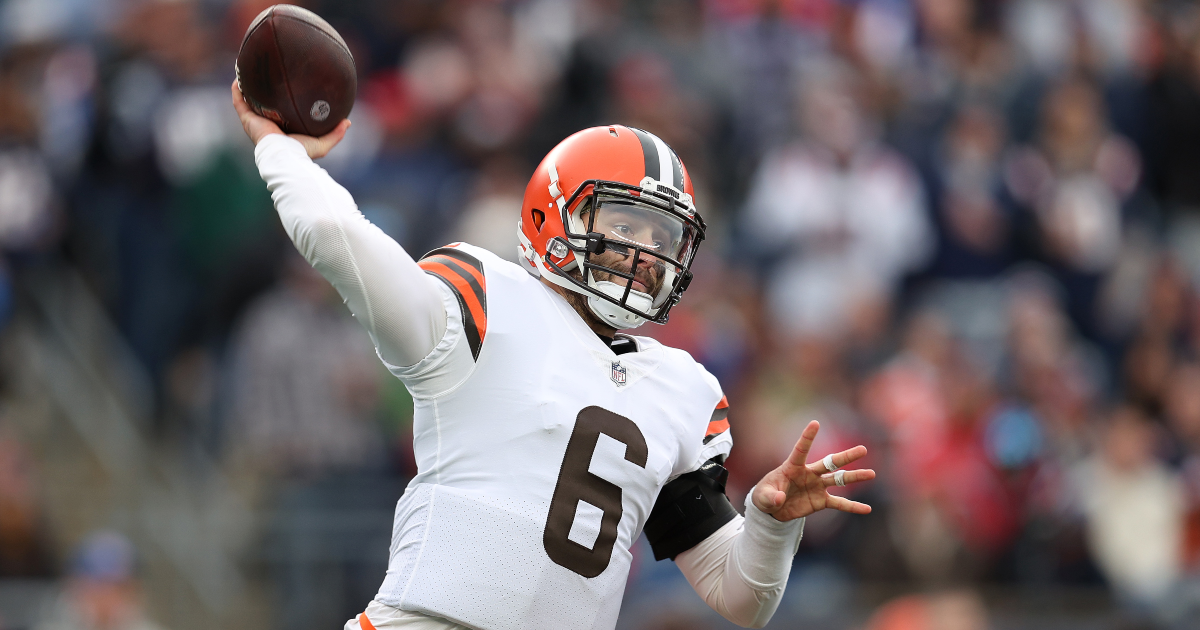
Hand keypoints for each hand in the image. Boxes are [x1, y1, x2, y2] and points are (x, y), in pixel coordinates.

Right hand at [231, 80, 349, 158]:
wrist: (285, 155)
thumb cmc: (302, 152)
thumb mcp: (323, 142)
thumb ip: (335, 133)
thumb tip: (347, 122)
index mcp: (282, 130)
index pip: (280, 114)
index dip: (280, 103)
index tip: (285, 89)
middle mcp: (267, 124)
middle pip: (263, 106)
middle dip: (262, 93)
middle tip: (266, 76)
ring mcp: (255, 122)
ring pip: (248, 101)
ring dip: (246, 87)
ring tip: (247, 71)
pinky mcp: (248, 120)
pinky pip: (239, 101)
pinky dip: (237, 89)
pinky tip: (238, 76)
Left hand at [750, 420, 874, 520]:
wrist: (772, 510)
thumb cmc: (765, 496)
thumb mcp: (762, 497)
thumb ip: (770, 497)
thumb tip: (779, 499)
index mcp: (792, 467)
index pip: (801, 450)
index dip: (807, 437)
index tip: (815, 423)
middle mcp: (809, 474)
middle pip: (830, 463)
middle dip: (846, 457)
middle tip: (863, 449)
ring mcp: (817, 486)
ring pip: (839, 479)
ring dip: (855, 477)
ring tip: (871, 473)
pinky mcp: (821, 501)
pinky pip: (839, 503)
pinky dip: (852, 506)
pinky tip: (867, 509)